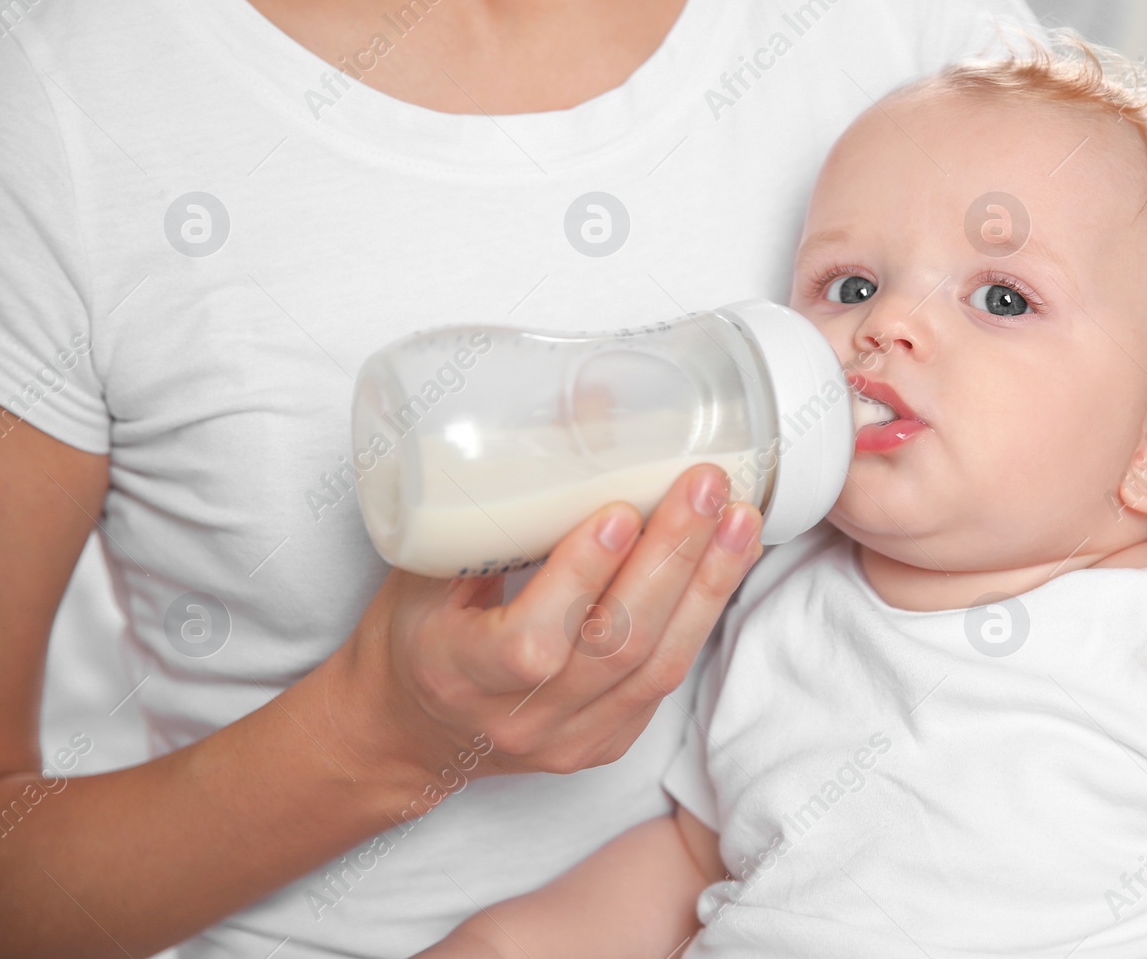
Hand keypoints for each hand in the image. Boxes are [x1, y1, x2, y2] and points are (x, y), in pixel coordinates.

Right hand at [332, 464, 761, 781]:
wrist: (408, 732)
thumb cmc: (414, 634)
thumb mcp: (425, 568)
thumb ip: (493, 506)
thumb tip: (586, 407)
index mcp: (456, 673)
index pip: (531, 642)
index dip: (582, 577)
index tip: (622, 511)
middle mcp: (518, 718)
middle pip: (614, 646)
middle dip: (669, 560)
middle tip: (703, 487)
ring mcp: (569, 738)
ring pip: (656, 666)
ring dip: (706, 584)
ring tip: (738, 518)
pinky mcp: (607, 740)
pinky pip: (666, 678)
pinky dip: (701, 612)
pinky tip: (728, 558)